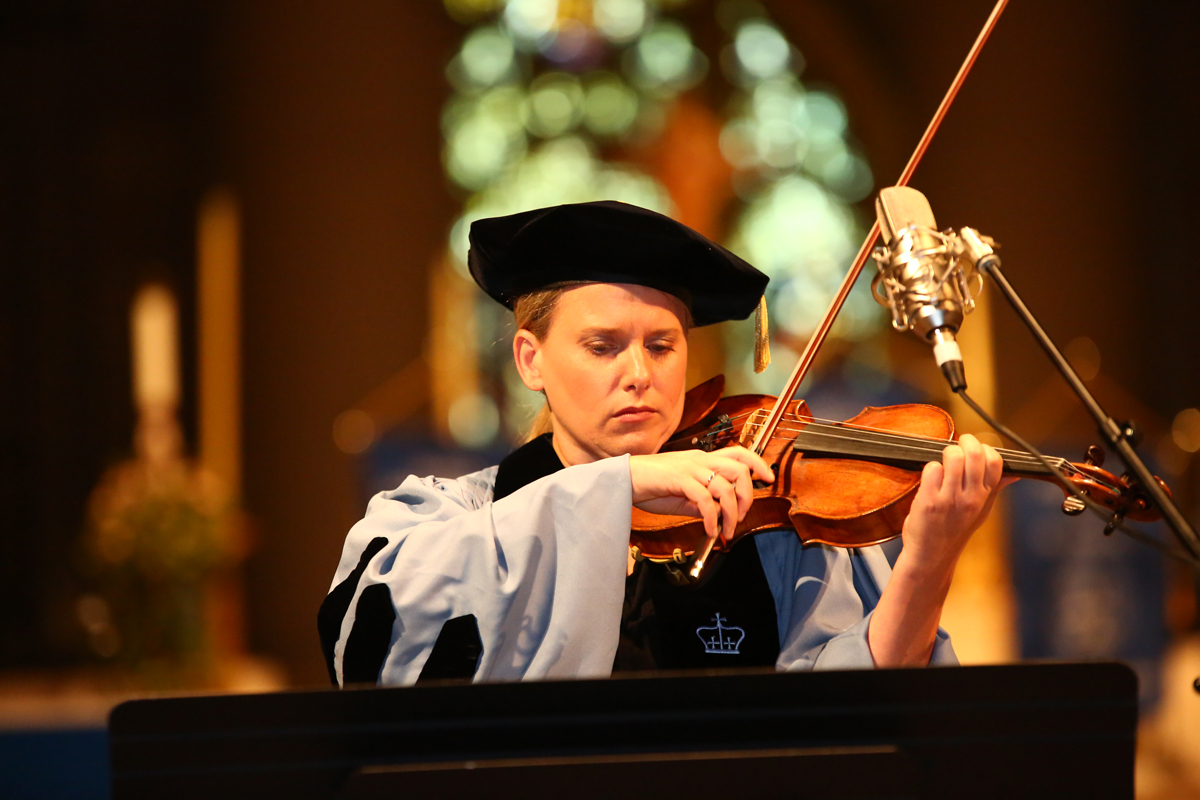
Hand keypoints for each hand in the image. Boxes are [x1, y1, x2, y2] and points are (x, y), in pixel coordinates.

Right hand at [629, 446, 773, 541]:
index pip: (739, 452)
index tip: (768, 478)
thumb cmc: (651, 486)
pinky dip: (711, 518)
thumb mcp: (683, 495)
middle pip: (739, 470)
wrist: (624, 480)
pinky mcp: (679, 479)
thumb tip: (720, 515)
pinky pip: (704, 499)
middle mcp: (699, 460)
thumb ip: (702, 501)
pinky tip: (708, 529)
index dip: (758, 463)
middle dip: (747, 496)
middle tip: (740, 517)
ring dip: (731, 513)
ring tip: (725, 530)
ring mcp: (690, 468)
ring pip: (725, 486)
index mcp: (702, 459)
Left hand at [900, 433, 1009, 575]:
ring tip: (943, 460)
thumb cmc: (953, 531)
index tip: (976, 449)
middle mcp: (971, 497)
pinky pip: (932, 469)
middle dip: (966, 441)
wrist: (931, 556)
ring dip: (946, 452)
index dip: (986, 448)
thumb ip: (995, 489)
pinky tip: (930, 478)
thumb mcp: (980, 512)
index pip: (996, 461)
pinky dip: (930, 468)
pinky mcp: (929, 501)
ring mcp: (950, 499)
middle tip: (959, 443)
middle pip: (975, 454)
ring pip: (952, 457)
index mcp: (985, 497)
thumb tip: (1014, 474)